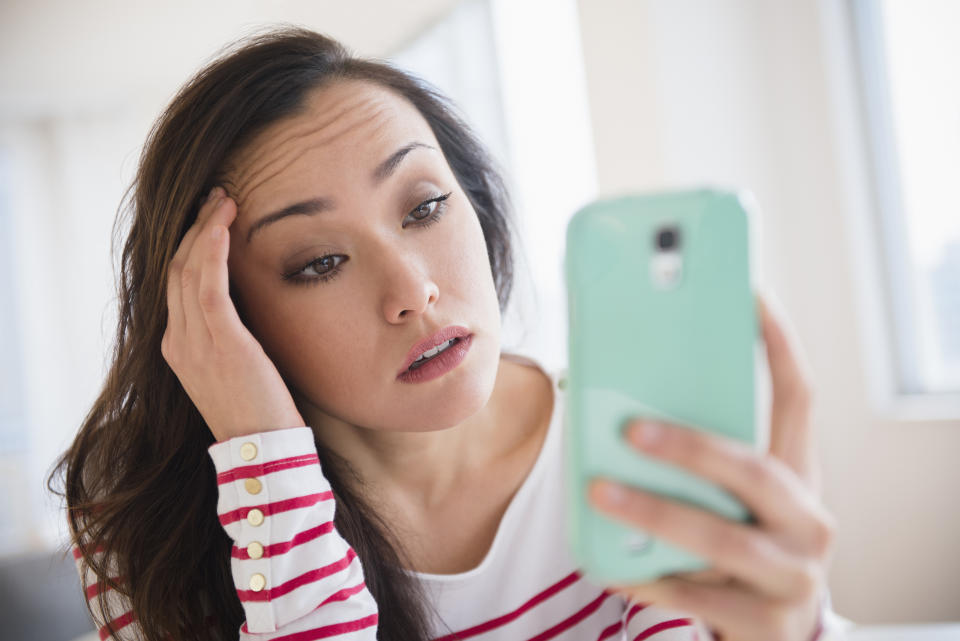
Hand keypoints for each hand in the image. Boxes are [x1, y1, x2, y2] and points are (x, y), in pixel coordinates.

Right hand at [161, 186, 305, 441]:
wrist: (262, 449)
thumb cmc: (259, 410)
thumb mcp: (236, 367)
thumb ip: (230, 336)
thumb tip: (246, 306)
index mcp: (179, 347)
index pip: (177, 283)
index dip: (192, 245)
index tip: (211, 218)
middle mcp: (178, 340)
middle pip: (177, 268)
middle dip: (195, 228)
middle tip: (217, 198)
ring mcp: (194, 342)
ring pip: (188, 268)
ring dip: (205, 228)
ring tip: (224, 199)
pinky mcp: (220, 342)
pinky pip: (207, 284)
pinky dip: (212, 249)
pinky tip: (223, 224)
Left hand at [588, 293, 835, 640]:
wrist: (769, 634)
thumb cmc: (735, 545)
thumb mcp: (730, 499)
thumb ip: (697, 462)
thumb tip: (618, 411)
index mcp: (798, 474)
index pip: (798, 398)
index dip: (778, 344)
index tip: (749, 292)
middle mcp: (809, 519)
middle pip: (754, 469)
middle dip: (690, 446)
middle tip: (630, 431)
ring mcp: (794, 574)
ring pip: (721, 536)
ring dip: (655, 511)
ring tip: (601, 493)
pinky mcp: (768, 624)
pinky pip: (697, 595)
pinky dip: (648, 577)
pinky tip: (609, 564)